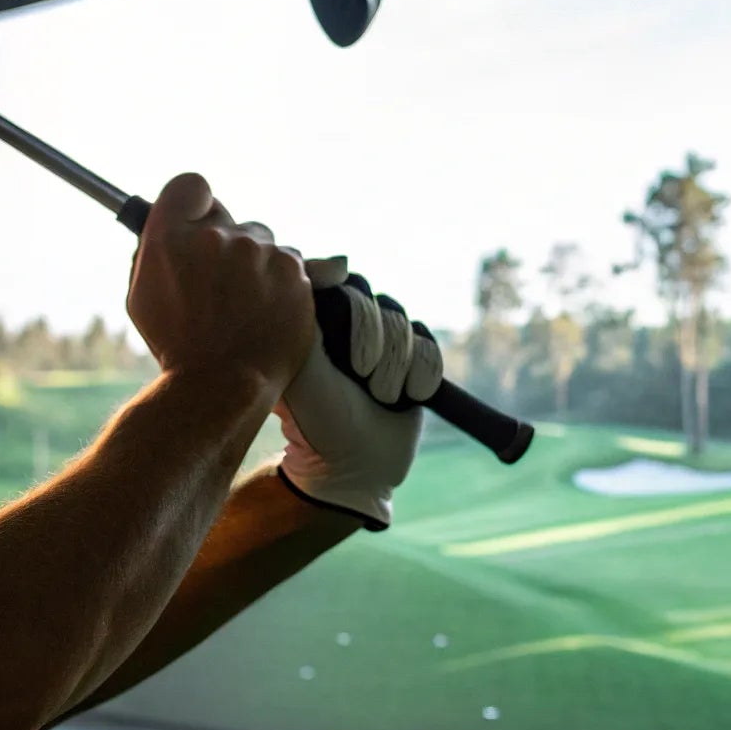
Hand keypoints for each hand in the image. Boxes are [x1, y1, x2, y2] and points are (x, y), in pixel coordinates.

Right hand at [125, 173, 314, 394]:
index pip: (190, 186)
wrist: (223, 385)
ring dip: (257, 263)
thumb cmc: (179, 347)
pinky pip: (290, 262)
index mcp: (169, 236)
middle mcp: (215, 235)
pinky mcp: (294, 268)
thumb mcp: (145, 295)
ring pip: (262, 241)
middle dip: (227, 244)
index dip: (197, 203)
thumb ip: (161, 250)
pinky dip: (283, 282)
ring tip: (247, 306)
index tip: (201, 220)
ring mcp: (258, 250)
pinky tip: (269, 311)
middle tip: (223, 284)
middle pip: (228, 218)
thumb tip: (178, 225)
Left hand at [272, 256, 439, 530]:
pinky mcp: (414, 358)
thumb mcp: (300, 364)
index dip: (354, 308)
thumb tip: (337, 263)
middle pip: (377, 301)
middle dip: (372, 343)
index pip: (344, 282)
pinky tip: (408, 398)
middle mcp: (351, 324)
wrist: (352, 467)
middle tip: (361, 378)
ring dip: (395, 367)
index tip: (352, 342)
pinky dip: (422, 374)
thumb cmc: (316, 420)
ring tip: (380, 397)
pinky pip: (430, 345)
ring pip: (404, 324)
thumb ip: (308, 311)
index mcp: (319, 320)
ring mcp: (384, 341)